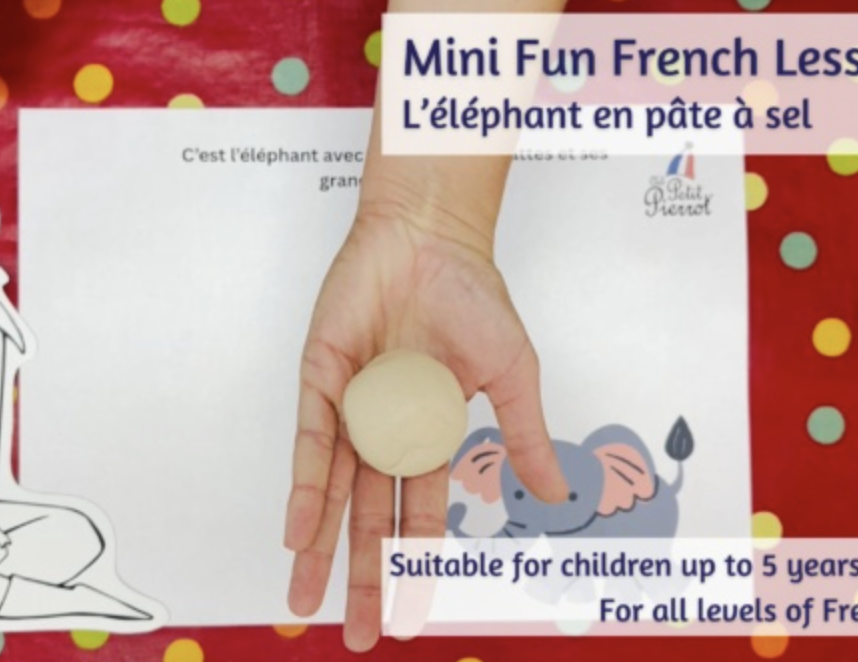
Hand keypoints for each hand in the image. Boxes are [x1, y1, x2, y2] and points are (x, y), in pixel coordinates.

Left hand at [283, 187, 568, 650]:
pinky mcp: (322, 378)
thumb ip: (524, 437)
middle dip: (364, 576)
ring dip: (320, 546)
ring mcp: (352, 407)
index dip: (414, 566)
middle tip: (358, 634)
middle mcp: (385, 428)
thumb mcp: (513, 376)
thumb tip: (557, 495)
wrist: (433, 235)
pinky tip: (300, 530)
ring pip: (331, 491)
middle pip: (371, 518)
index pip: (419, 514)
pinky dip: (304, 486)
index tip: (409, 617)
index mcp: (428, 432)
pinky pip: (311, 441)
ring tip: (306, 601)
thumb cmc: (473, 293)